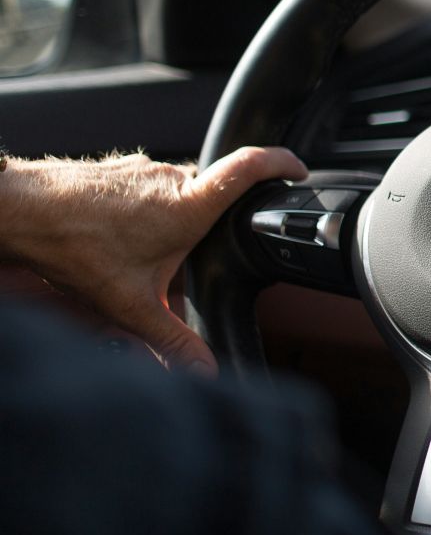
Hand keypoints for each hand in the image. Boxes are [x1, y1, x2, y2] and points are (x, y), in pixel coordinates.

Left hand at [0, 147, 307, 374]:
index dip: (283, 163)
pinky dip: (144, 212)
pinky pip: (148, 188)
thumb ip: (173, 341)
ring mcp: (143, 169)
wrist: (18, 212)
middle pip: (213, 193)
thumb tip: (205, 372)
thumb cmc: (74, 247)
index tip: (299, 170)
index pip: (251, 166)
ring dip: (171, 221)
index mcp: (189, 205)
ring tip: (143, 256)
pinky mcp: (119, 169)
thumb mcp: (131, 305)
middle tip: (193, 258)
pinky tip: (118, 240)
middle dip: (211, 224)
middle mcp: (171, 178)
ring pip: (177, 193)